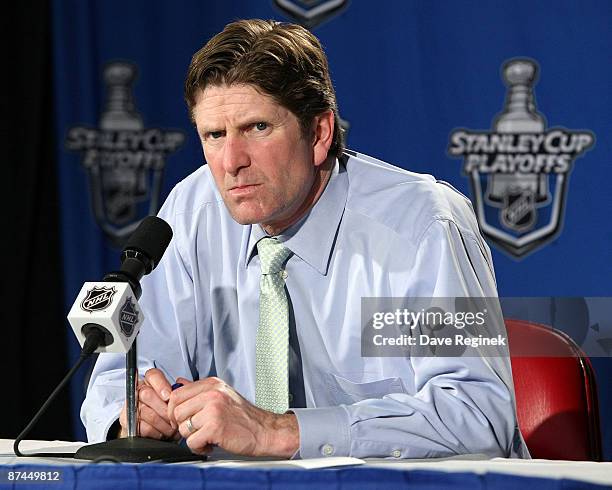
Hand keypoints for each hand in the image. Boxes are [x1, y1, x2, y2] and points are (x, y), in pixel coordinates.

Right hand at [118, 368, 179, 440]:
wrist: (154, 433)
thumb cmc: (166, 413)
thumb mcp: (174, 400)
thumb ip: (180, 390)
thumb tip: (183, 384)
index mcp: (151, 382)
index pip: (152, 375)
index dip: (161, 385)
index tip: (168, 396)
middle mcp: (138, 391)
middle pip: (147, 394)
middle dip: (165, 409)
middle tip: (174, 417)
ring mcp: (131, 407)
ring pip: (148, 413)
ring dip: (164, 424)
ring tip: (173, 428)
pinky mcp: (128, 423)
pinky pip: (145, 428)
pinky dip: (158, 433)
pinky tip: (163, 433)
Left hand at [167, 377, 298, 457]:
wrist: (265, 431)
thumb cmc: (244, 417)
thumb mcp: (222, 394)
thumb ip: (199, 390)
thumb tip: (178, 382)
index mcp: (212, 384)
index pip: (177, 394)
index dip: (175, 411)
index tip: (183, 419)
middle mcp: (212, 393)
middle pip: (177, 411)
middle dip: (183, 425)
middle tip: (196, 431)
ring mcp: (213, 409)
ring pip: (183, 428)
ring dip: (192, 438)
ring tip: (207, 437)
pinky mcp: (215, 427)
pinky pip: (192, 442)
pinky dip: (199, 448)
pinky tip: (211, 445)